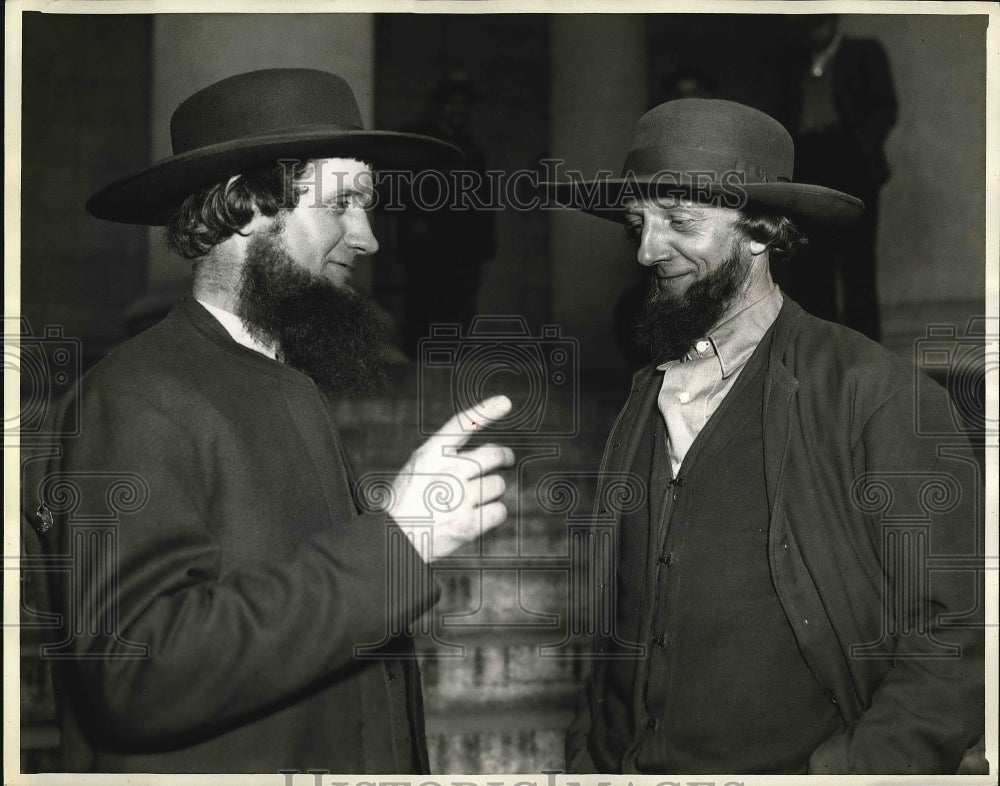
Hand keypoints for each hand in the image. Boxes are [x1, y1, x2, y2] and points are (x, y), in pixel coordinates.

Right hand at [388, 395, 514, 558]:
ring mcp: (459, 497)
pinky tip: (479, 517)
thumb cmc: (404, 505)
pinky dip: (494, 514)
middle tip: (506, 461)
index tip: (504, 402)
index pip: (462, 424)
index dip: (485, 411)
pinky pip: (499, 511)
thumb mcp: (416, 470)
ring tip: (472, 501)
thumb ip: (444, 459)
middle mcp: (448, 471)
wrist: (391, 541)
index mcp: (430, 454)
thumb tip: (483, 458)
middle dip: (504, 457)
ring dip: (491, 492)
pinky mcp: (469, 523)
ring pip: (498, 485)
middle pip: (494, 454)